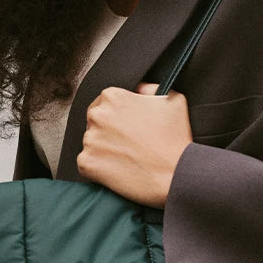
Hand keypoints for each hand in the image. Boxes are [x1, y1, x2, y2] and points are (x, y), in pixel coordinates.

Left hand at [76, 83, 192, 207]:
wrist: (175, 175)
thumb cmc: (175, 139)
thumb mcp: (172, 100)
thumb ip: (150, 88)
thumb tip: (138, 89)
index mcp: (113, 97)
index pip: (105, 102)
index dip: (118, 115)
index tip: (128, 126)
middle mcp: (98, 115)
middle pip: (95, 121)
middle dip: (108, 130)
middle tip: (128, 143)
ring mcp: (90, 140)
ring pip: (91, 142)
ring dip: (104, 149)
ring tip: (127, 157)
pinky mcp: (86, 163)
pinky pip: (86, 163)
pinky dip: (99, 167)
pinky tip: (118, 169)